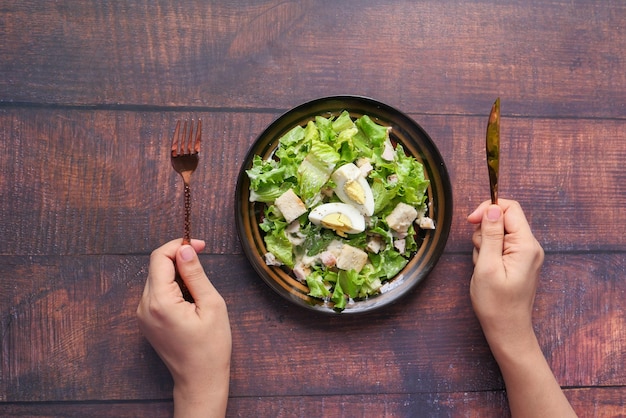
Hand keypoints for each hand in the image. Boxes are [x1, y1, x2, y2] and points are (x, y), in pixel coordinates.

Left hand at [137, 239, 230, 417]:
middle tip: (202, 259)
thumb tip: (185, 248)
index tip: (200, 245)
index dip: (179, 245)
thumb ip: (195, 274)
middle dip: (178, 258)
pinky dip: (171, 286)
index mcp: (160, 301)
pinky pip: (156, 292)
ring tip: (198, 287)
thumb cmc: (211, 346)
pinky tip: (189, 298)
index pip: (160, 257)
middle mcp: (144, 306)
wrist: (200, 379)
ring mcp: (142, 314)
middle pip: (156, 266)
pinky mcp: (146, 320)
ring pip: (156, 278)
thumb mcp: (211, 304)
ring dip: (176, 273)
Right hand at [467, 200, 576, 416]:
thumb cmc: (496, 303)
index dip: (488, 209)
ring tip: (483, 267)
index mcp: (526, 245)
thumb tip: (492, 208)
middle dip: (484, 232)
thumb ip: (491, 235)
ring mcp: (525, 254)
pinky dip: (488, 254)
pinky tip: (486, 270)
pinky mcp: (518, 262)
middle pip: (503, 220)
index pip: (509, 208)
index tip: (470, 222)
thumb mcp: (487, 266)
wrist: (507, 330)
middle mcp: (530, 246)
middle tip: (480, 256)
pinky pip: (500, 246)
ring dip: (484, 245)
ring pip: (498, 233)